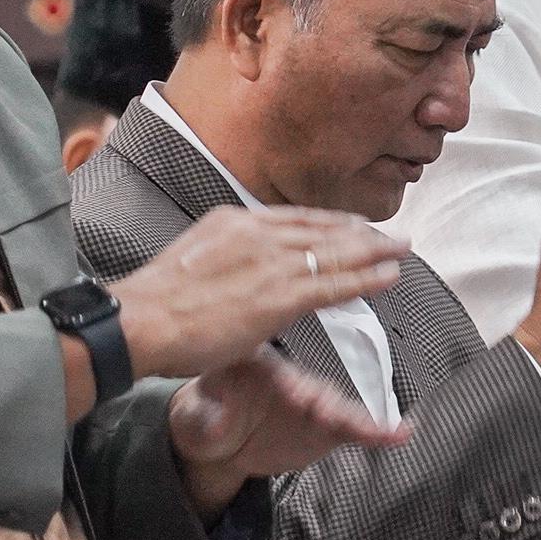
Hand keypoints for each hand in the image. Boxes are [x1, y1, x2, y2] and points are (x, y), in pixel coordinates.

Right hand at [112, 208, 404, 382]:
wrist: (138, 321)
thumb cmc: (155, 305)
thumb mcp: (193, 262)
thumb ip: (224, 263)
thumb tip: (239, 277)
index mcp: (232, 222)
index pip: (294, 218)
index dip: (329, 223)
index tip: (352, 226)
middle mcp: (256, 234)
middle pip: (321, 228)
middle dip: (360, 232)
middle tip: (391, 236)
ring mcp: (270, 263)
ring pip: (335, 253)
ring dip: (374, 252)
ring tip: (402, 251)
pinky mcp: (279, 296)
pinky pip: (333, 284)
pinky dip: (365, 280)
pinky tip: (388, 278)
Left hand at [167, 351, 410, 515]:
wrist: (219, 436)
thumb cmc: (204, 411)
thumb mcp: (195, 412)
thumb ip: (207, 414)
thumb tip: (214, 420)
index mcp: (261, 371)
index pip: (277, 374)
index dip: (288, 385)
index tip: (297, 396)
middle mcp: (293, 382)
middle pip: (314, 390)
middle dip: (326, 404)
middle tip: (334, 416)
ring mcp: (313, 404)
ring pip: (340, 410)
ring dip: (361, 420)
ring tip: (388, 432)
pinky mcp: (326, 428)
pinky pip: (353, 429)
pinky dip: (378, 433)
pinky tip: (401, 435)